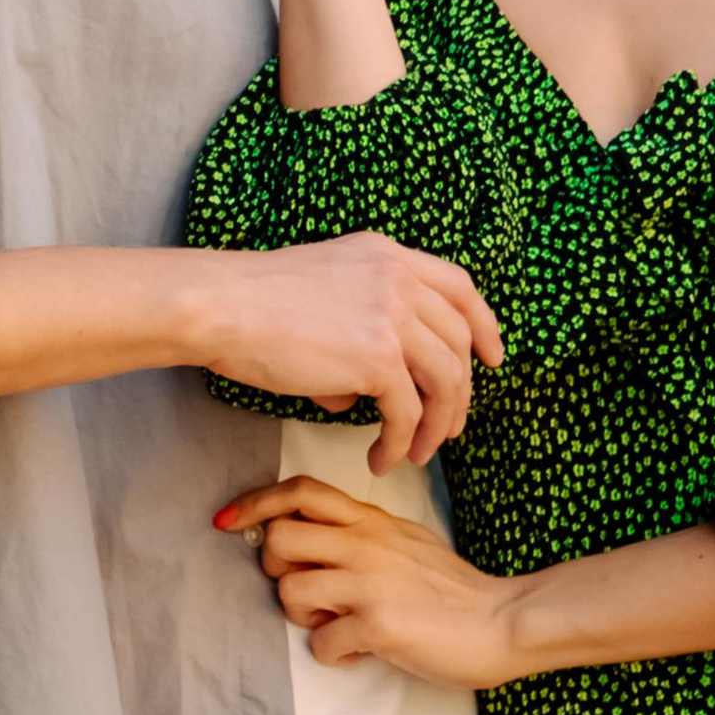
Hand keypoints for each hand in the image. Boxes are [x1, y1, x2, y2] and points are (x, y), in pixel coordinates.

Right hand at [194, 234, 502, 468]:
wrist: (222, 306)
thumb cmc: (254, 306)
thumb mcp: (323, 290)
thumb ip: (357, 327)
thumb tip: (358, 394)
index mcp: (386, 255)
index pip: (459, 286)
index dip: (483, 325)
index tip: (492, 358)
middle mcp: (398, 278)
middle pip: (458, 341)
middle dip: (460, 392)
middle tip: (448, 428)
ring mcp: (392, 315)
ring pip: (445, 381)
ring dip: (437, 426)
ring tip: (417, 454)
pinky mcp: (378, 357)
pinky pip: (408, 412)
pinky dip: (400, 444)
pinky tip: (380, 459)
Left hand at [214, 473, 523, 687]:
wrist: (501, 620)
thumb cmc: (451, 588)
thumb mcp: (404, 540)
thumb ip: (360, 534)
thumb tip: (312, 539)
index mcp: (370, 520)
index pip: (300, 491)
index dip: (256, 502)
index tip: (227, 520)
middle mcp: (365, 543)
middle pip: (278, 539)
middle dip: (277, 571)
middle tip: (308, 592)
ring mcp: (370, 583)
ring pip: (289, 592)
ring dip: (303, 618)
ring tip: (336, 625)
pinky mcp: (379, 624)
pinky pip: (322, 642)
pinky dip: (334, 654)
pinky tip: (361, 652)